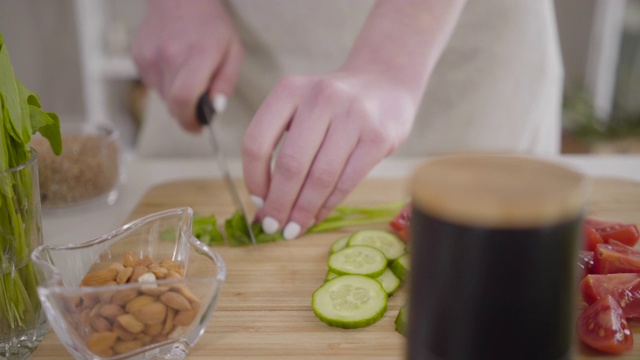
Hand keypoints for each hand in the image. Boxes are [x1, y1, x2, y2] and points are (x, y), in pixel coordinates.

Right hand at [131, 0, 242, 130]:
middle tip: (198, 104)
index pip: (184, 99)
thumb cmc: (211, 24)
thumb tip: (215, 110)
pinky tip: (173, 64)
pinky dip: (165, 83)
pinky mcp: (138, 57)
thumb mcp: (233, 52)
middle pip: (173, 105)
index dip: (189, 121)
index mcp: (197, 55)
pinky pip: (152, 84)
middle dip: (186, 112)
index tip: (198, 126)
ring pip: (162, 97)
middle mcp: (169, 56)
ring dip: (176, 96)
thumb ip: (225, 83)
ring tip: (187, 73)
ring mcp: (149, 57)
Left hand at [242, 70, 416, 239]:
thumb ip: (279, 147)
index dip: (254, 179)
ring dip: (303, 210)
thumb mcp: (300, 109)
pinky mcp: (378, 137)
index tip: (258, 202)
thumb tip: (263, 207)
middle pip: (290, 164)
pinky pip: (347, 181)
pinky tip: (317, 216)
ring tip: (294, 228)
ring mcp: (353, 116)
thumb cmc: (333, 106)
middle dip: (279, 203)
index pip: (257, 142)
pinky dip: (328, 205)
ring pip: (320, 177)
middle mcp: (321, 98)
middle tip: (274, 226)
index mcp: (290, 90)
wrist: (385, 82)